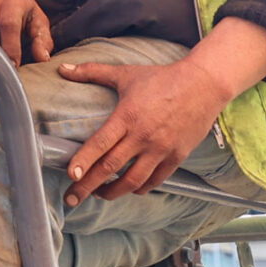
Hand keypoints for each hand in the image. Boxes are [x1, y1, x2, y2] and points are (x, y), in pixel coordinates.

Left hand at [55, 17, 265, 204]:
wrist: (204, 84)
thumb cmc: (161, 78)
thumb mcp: (125, 73)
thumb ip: (91, 72)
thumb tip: (62, 68)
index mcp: (127, 116)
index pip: (100, 143)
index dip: (84, 161)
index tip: (70, 176)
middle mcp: (143, 136)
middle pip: (111, 168)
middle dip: (89, 186)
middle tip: (72, 198)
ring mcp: (161, 149)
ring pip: (134, 180)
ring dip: (114, 192)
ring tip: (99, 195)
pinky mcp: (177, 156)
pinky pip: (156, 180)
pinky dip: (140, 188)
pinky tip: (129, 189)